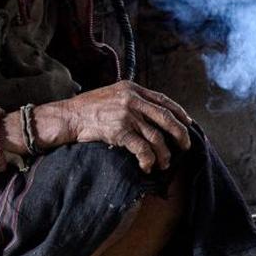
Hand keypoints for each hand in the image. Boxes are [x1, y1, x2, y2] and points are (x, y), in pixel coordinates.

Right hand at [62, 81, 191, 172]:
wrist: (68, 117)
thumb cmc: (88, 108)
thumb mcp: (112, 94)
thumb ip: (131, 99)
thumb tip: (151, 114)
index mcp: (132, 88)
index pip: (163, 100)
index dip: (179, 113)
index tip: (188, 123)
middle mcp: (132, 99)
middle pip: (166, 118)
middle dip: (180, 134)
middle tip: (185, 146)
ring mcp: (126, 115)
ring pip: (156, 137)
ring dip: (164, 154)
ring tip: (164, 163)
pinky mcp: (120, 131)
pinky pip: (142, 149)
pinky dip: (148, 160)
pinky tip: (147, 166)